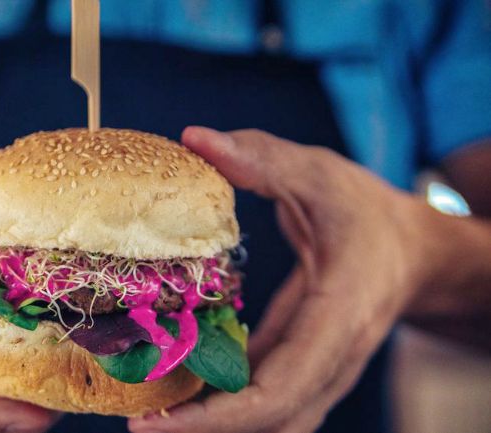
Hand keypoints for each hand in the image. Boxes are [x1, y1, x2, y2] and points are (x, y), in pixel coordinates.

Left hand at [130, 127, 434, 432]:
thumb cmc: (369, 213)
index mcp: (340, 316)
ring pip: (268, 418)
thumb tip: (194, 139)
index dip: (220, 415)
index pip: (281, 389)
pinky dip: (223, 399)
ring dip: (210, 421)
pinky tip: (178, 381)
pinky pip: (263, 395)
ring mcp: (320, 368)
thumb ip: (261, 157)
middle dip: (201, 428)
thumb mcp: (319, 174)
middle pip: (269, 419)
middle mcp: (332, 357)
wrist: (412, 249)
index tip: (159, 420)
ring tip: (147, 408)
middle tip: (137, 421)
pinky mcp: (303, 364)